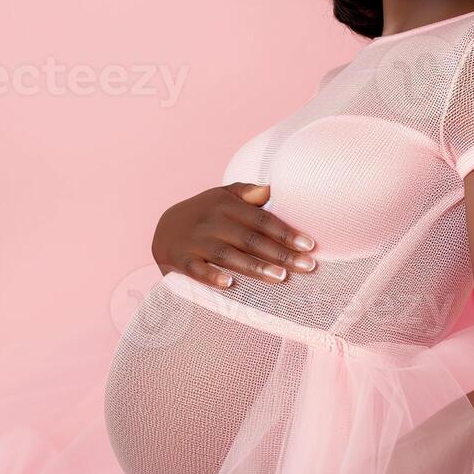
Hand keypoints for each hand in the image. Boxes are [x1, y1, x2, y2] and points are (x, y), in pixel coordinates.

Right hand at [152, 182, 317, 288]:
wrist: (164, 229)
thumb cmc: (205, 213)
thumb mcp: (222, 196)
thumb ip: (246, 193)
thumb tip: (272, 189)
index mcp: (225, 204)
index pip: (261, 219)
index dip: (286, 232)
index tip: (309, 245)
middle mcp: (211, 221)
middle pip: (250, 238)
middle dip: (279, 253)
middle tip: (306, 266)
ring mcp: (195, 241)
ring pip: (227, 255)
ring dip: (254, 267)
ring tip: (280, 278)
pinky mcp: (180, 259)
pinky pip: (197, 269)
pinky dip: (211, 277)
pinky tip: (229, 284)